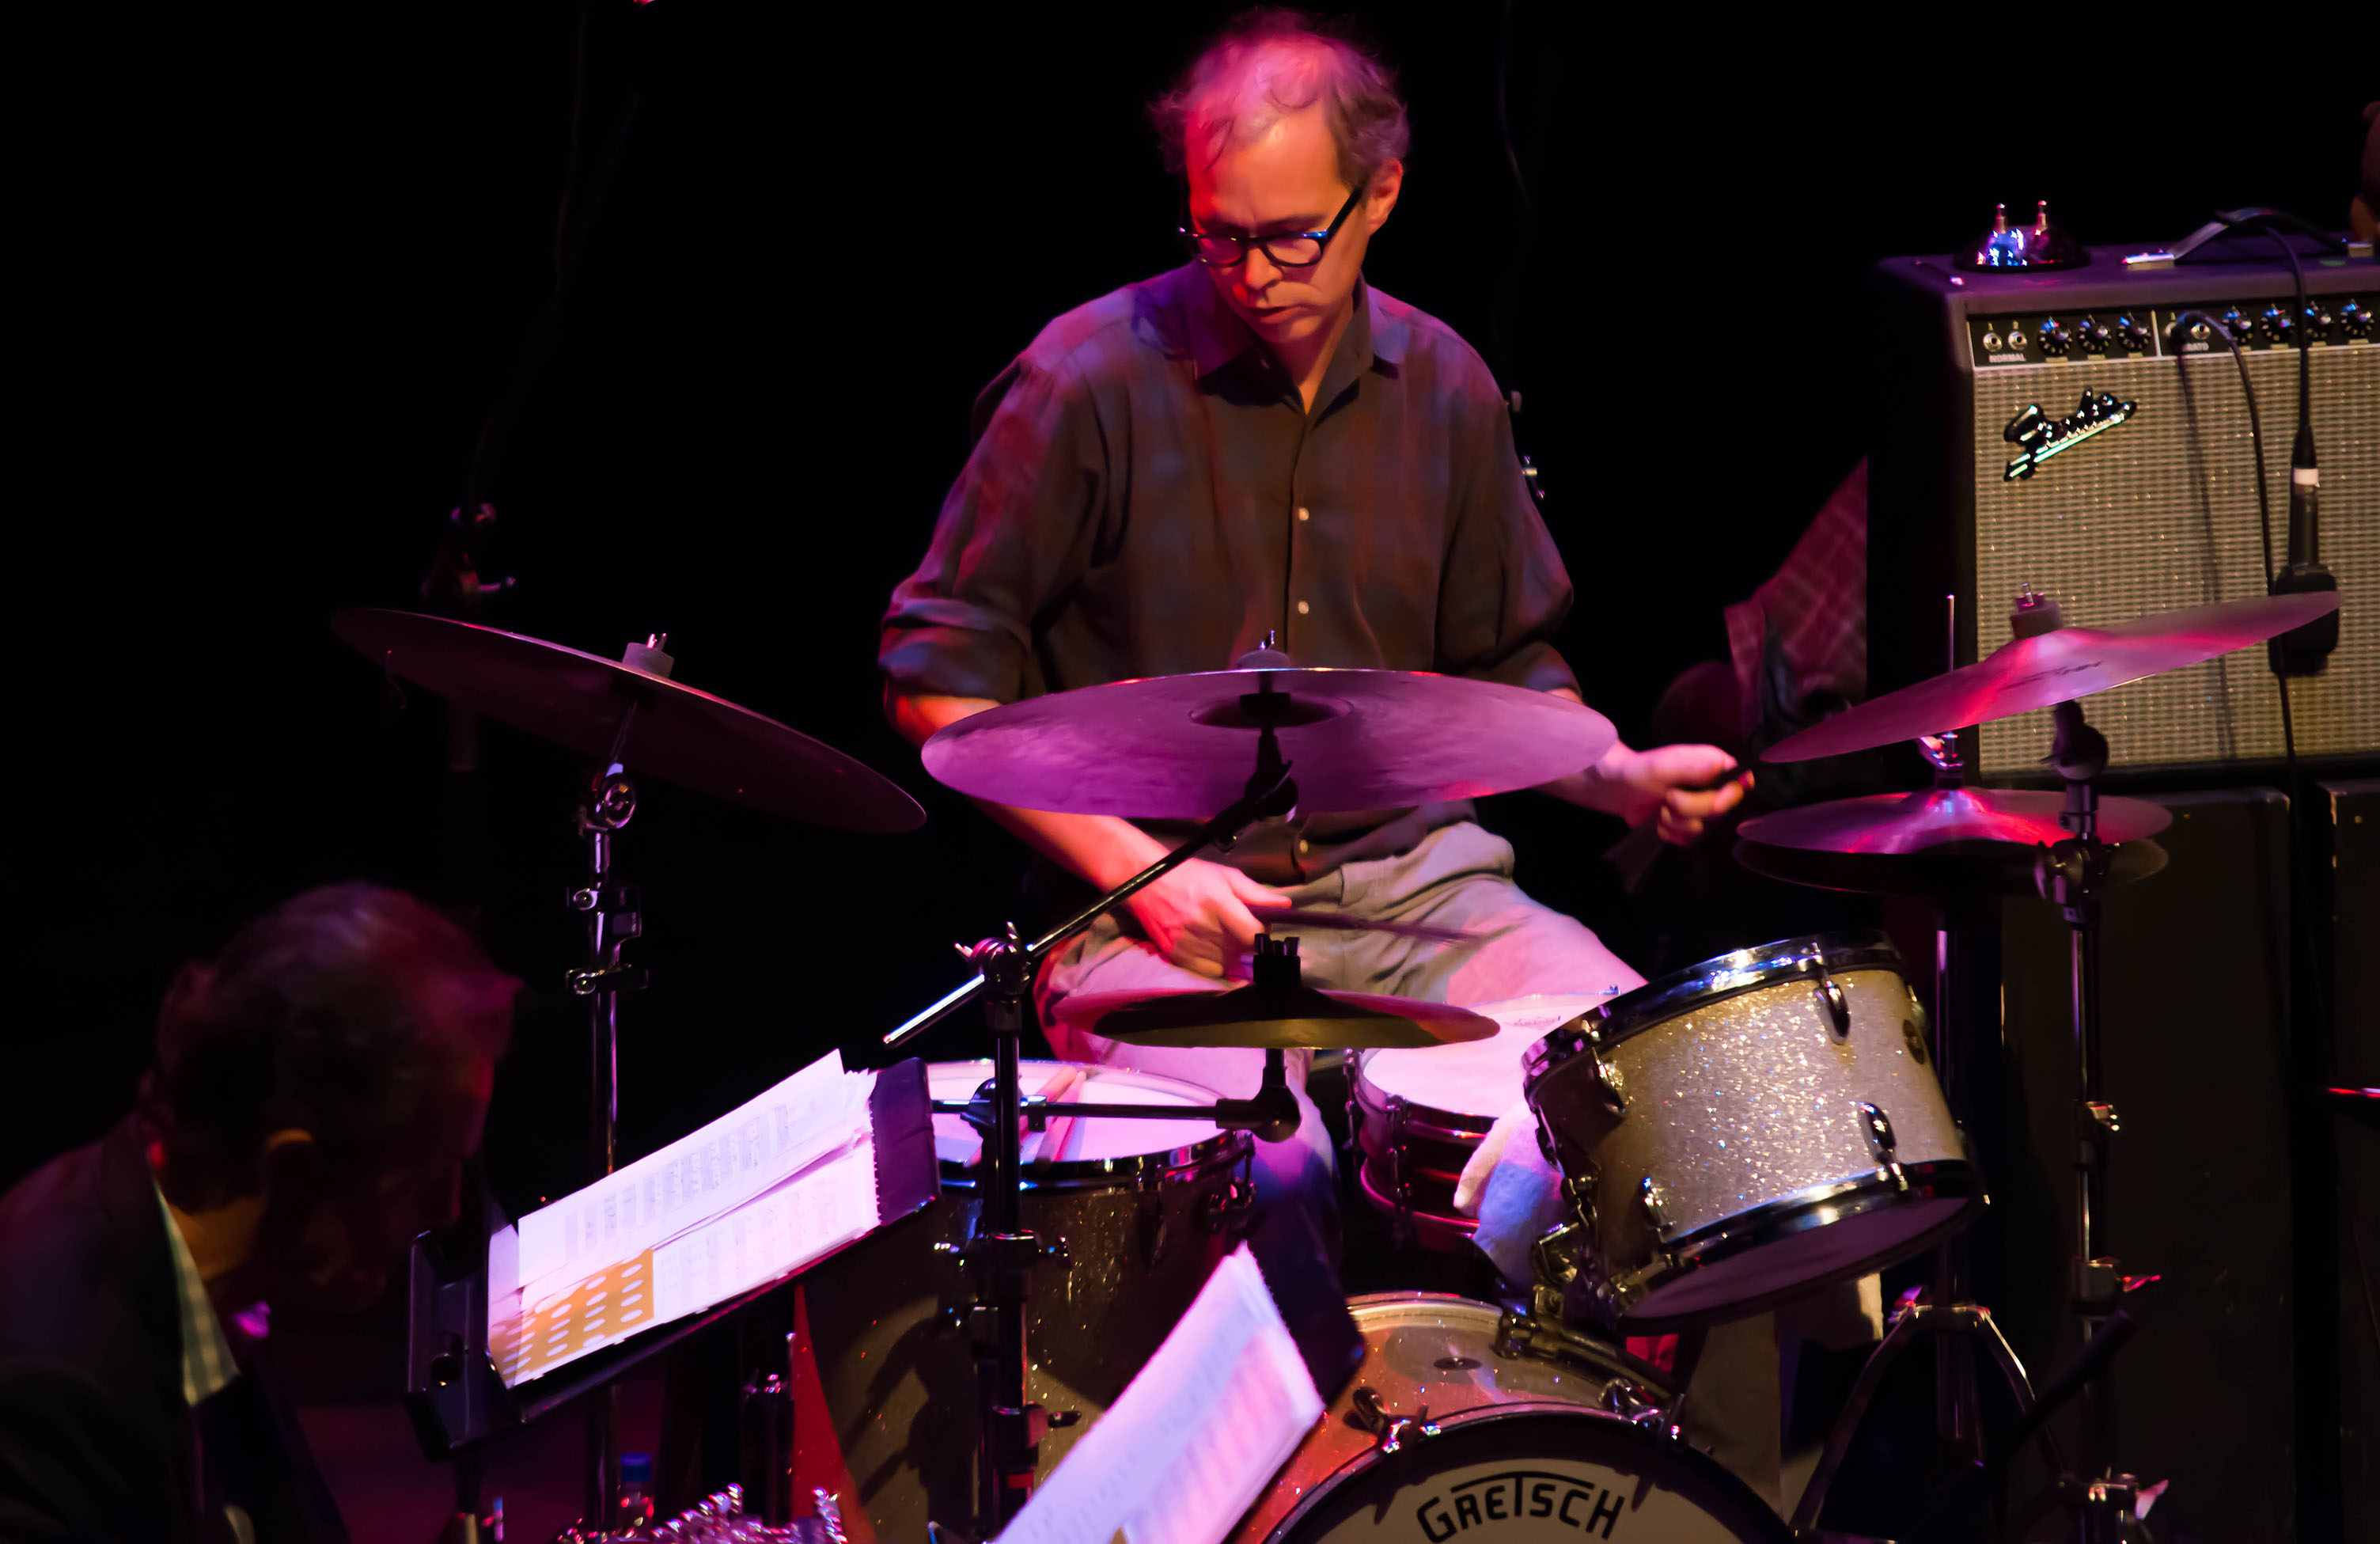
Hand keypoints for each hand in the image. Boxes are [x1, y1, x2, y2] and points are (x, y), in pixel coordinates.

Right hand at [1123, 858, 1292, 979]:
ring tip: (1223, 936)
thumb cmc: (1189, 875)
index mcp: (1217, 903)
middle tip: (1239, 927)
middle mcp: (1202, 926)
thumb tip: (1285, 905)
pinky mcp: (1176, 955)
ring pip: (1227, 963)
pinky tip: (1211, 947)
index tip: (1259, 926)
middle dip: (1247, 941)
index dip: (1262, 933)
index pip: (1253, 935)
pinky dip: (1215, 962)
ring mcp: (1187, 943)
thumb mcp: (1225, 875)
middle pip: (1242, 950)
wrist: (1146, 882)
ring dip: (1232, 954)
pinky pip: (1209, 971)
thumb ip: (1256, 892)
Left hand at [1602, 743, 1752, 844]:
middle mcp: (1709, 786)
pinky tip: (1657, 821)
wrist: (1610, 788)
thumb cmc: (1635, 770)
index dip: (1729, 797)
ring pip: (1702, 829)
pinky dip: (1668, 834)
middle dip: (1689, 809)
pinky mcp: (1684, 826)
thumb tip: (1724, 767)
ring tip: (1659, 808)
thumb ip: (1692, 767)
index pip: (1741, 782)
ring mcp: (1697, 808)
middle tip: (1667, 797)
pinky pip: (1687, 840)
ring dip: (1675, 822)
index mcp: (1711, 765)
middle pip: (1720, 810)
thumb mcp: (1661, 765)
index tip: (1713, 803)